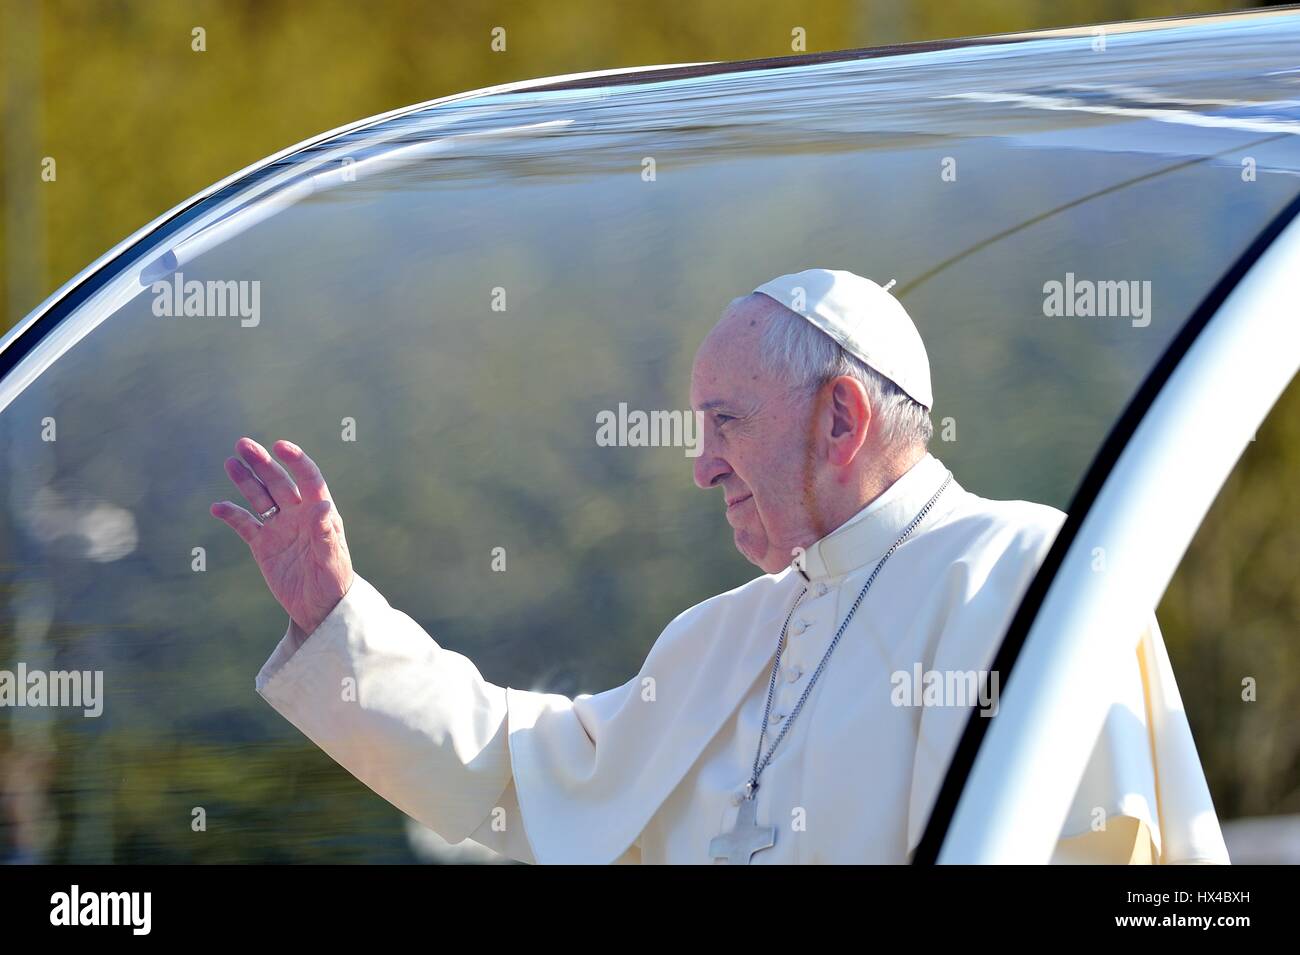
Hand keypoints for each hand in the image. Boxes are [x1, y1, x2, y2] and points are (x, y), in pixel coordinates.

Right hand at [210, 437, 353, 635]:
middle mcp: (298, 515)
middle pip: (279, 482)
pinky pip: (244, 525)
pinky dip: (231, 515)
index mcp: (319, 513)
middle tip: (243, 444)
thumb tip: (322, 505)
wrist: (320, 608)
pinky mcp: (263, 545)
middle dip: (262, 463)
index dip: (296, 460)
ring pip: (260, 497)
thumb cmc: (334, 583)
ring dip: (245, 480)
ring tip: (230, 461)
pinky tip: (217, 507)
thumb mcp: (332, 561)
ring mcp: (279, 528)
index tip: (280, 446)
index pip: (309, 479)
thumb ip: (325, 534)